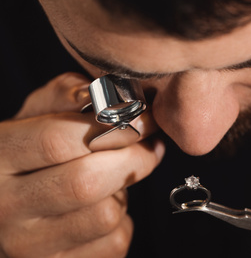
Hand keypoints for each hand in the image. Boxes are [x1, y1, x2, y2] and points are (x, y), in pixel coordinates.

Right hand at [0, 73, 163, 256]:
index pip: (58, 140)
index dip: (114, 127)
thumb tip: (105, 94)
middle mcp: (5, 206)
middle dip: (133, 159)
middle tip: (149, 146)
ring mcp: (28, 246)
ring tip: (114, 179)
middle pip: (85, 182)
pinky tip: (106, 206)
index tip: (145, 119)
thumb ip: (64, 96)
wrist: (13, 206)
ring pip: (105, 215)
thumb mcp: (35, 116)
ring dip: (124, 191)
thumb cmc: (31, 155)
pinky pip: (114, 241)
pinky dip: (123, 220)